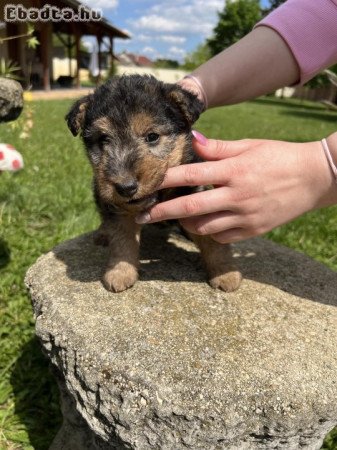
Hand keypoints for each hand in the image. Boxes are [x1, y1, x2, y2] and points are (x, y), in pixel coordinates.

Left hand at [135, 133, 336, 242]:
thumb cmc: (279, 157)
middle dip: (161, 212)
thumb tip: (192, 140)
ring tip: (175, 217)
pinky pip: (222, 237)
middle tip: (142, 216)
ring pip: (203, 227)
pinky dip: (208, 231)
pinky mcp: (253, 231)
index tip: (145, 184)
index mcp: (234, 170)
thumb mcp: (249, 146)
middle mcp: (237, 196)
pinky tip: (205, 223)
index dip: (164, 180)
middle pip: (189, 207)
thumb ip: (217, 147)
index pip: (190, 174)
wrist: (314, 178)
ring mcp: (245, 216)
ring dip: (184, 223)